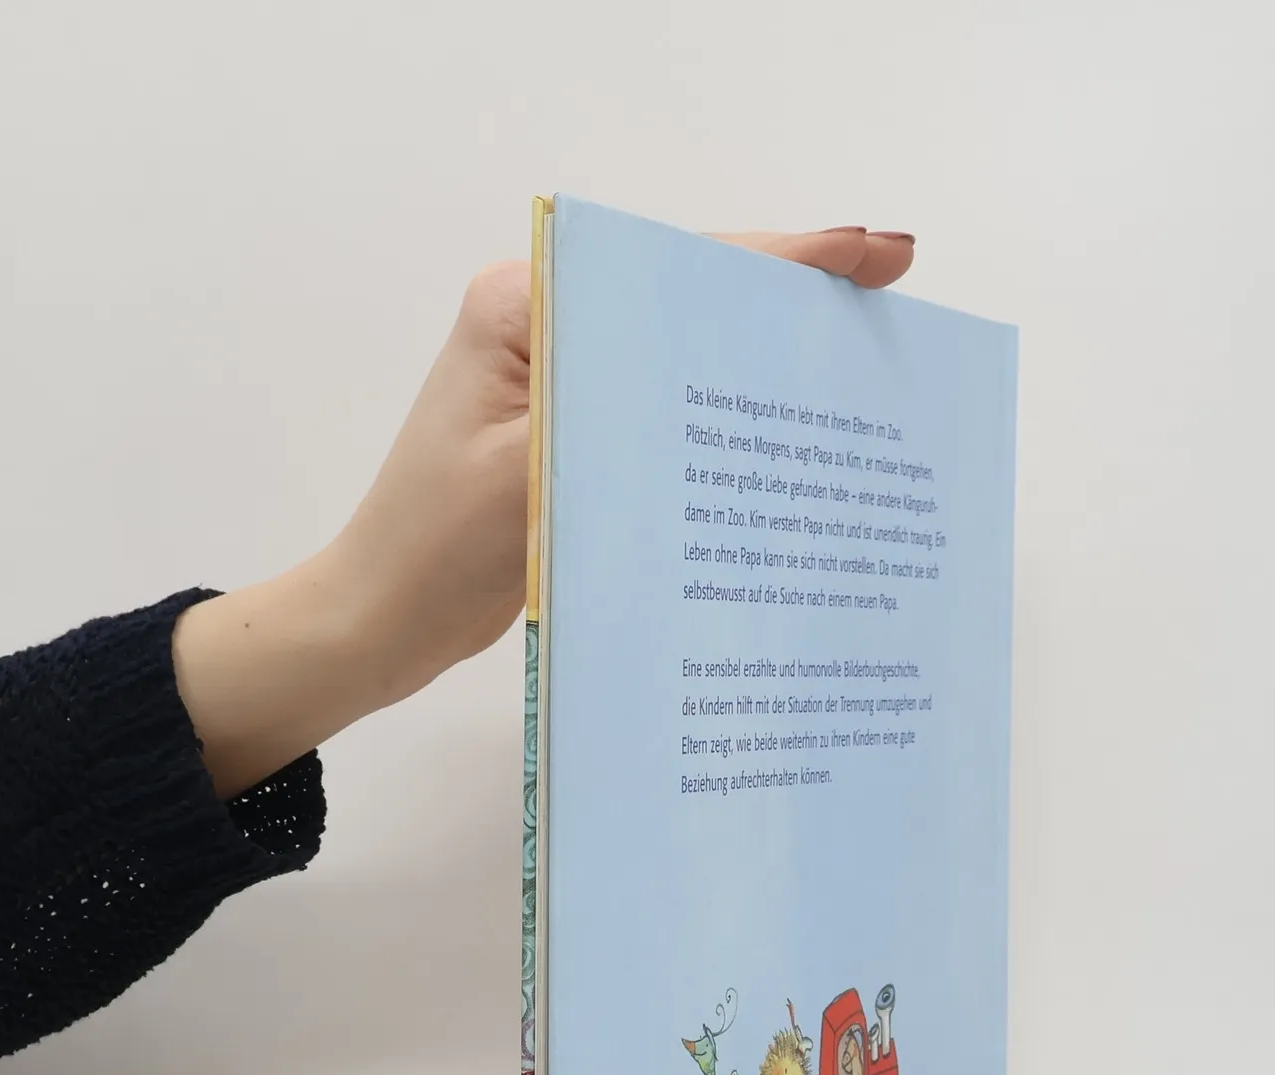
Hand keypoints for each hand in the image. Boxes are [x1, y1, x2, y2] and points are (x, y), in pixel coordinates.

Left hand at [173, 227, 916, 796]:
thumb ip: (619, 413)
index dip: (787, 261)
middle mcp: (546, 325)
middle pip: (691, 301)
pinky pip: (663, 409)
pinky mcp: (570, 433)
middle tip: (892, 301)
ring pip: (685, 355)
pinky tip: (787, 436)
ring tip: (860, 364)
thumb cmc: (438, 550)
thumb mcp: (534, 476)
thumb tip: (736, 371)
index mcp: (529, 306)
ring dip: (766, 362)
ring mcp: (558, 379)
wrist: (381, 621)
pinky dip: (724, 418)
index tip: (874, 252)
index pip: (678, 269)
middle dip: (792, 302)